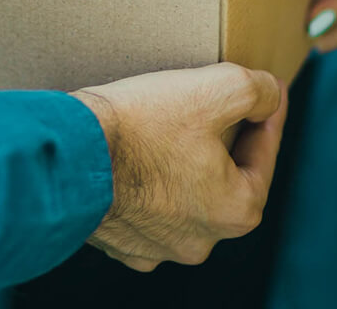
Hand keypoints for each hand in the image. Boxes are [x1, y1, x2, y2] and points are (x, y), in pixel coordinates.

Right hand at [72, 63, 286, 270]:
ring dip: (180, 166)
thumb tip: (269, 95)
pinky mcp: (118, 242)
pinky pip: (143, 209)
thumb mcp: (215, 88)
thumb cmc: (140, 124)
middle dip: (221, 142)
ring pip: (183, 196)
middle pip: (223, 179)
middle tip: (209, 106)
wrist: (66, 155)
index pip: (264, 153)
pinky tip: (132, 159)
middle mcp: (201, 240)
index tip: (265, 91)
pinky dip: (143, 185)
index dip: (266, 115)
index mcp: (236, 210)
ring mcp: (156, 247)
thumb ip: (257, 90)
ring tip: (165, 128)